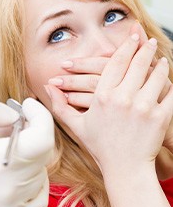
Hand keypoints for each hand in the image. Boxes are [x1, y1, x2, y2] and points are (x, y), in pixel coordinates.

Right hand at [0, 93, 53, 206]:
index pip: (43, 138)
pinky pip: (37, 197)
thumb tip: (12, 115)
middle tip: (9, 122)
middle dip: (32, 128)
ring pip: (41, 172)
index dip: (41, 115)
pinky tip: (14, 170)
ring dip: (31, 152)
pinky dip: (34, 179)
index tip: (28, 105)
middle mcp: (9, 190)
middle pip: (43, 152)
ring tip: (6, 145)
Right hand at [46, 34, 172, 173]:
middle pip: (137, 64)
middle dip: (144, 48)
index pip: (116, 62)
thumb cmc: (101, 146)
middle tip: (148, 40)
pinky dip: (169, 82)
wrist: (125, 169)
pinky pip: (169, 92)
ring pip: (155, 75)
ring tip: (160, 57)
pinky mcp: (160, 117)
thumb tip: (46, 87)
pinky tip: (168, 76)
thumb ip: (60, 105)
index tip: (133, 36)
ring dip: (159, 63)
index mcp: (102, 97)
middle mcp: (123, 98)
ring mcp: (143, 107)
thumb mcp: (77, 125)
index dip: (126, 46)